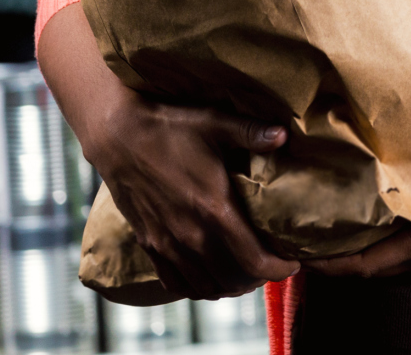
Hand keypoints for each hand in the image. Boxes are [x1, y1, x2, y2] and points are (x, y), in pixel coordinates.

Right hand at [38, 5, 295, 300]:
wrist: (118, 136)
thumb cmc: (171, 127)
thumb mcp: (216, 123)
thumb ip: (252, 132)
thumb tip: (284, 134)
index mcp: (213, 209)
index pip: (252, 259)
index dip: (277, 270)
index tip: (292, 264)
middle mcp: (189, 234)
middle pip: (230, 280)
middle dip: (257, 279)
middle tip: (273, 267)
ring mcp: (165, 242)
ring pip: (203, 287)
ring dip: (228, 286)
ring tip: (245, 273)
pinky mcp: (148, 242)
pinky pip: (175, 282)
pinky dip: (196, 286)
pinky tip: (209, 275)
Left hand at [303, 186, 410, 278]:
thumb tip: (401, 159)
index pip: (359, 265)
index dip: (326, 264)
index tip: (296, 252)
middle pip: (366, 266)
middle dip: (334, 255)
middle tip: (308, 231)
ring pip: (384, 258)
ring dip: (359, 247)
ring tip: (338, 221)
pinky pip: (404, 251)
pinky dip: (385, 240)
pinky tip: (387, 213)